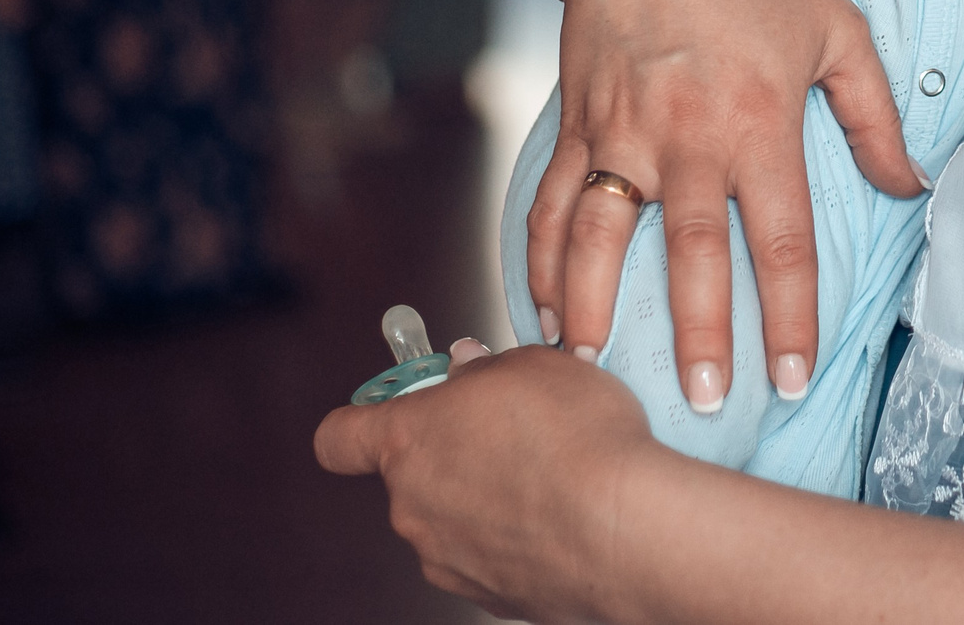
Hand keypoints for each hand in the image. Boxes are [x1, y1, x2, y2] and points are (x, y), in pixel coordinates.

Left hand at [315, 340, 656, 621]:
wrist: (624, 527)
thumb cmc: (576, 442)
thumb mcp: (533, 365)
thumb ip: (484, 370)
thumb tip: (469, 372)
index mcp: (408, 443)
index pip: (339, 438)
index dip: (360, 423)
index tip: (390, 411)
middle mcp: (414, 508)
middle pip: (414, 476)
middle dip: (457, 453)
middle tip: (513, 431)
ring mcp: (448, 561)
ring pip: (456, 519)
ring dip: (490, 499)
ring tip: (552, 476)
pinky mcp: (491, 597)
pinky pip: (494, 556)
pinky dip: (521, 538)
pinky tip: (566, 515)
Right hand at [525, 0, 926, 413]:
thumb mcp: (837, 29)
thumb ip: (875, 116)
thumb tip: (910, 187)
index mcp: (760, 122)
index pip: (782, 241)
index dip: (790, 317)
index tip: (791, 377)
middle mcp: (688, 136)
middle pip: (695, 257)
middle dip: (700, 336)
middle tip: (703, 401)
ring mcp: (622, 131)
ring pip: (604, 239)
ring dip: (597, 310)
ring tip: (596, 372)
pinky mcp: (576, 121)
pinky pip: (553, 204)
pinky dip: (541, 261)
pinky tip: (546, 310)